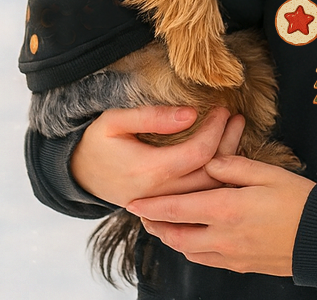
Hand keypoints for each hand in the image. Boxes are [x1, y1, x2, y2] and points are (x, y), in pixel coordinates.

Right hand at [71, 105, 244, 207]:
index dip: (216, 130)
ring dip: (227, 162)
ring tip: (235, 131)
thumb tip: (191, 114)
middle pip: (210, 175)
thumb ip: (151, 116)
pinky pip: (199, 197)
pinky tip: (223, 154)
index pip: (197, 153)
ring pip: (208, 190)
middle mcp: (159, 193)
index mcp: (148, 171)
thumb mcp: (114, 121)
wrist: (79, 174)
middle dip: (229, 143)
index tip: (223, 109)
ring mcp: (163, 204)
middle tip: (237, 118)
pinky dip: (216, 177)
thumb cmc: (97, 142)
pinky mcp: (165, 207)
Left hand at [126, 155, 314, 276]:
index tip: (133, 201)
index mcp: (227, 209)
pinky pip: (206, 259)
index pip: (178, 208)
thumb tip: (210, 162)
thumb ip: (235, 166)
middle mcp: (223, 236)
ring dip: (171, 238)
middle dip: (155, 225)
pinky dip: (191, 249)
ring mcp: (231, 255)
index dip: (153, 205)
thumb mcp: (269, 173)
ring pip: (188, 251)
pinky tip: (193, 239)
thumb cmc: (299, 201)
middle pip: (176, 235)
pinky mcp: (241, 265)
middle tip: (141, 214)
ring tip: (162, 225)